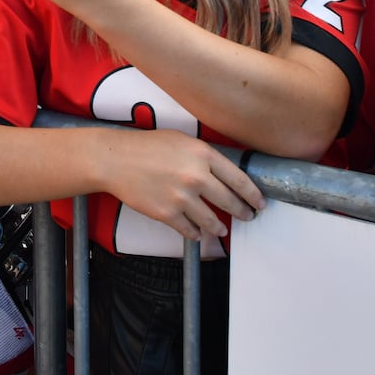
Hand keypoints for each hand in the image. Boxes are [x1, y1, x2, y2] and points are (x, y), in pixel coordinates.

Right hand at [102, 129, 264, 241]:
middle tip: (248, 216)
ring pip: (211, 220)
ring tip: (223, 229)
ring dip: (220, 227)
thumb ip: (205, 156)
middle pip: (229, 201)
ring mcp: (181, 197)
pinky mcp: (166, 213)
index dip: (253, 194)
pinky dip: (195, 233)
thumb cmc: (147, 146)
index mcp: (203, 154)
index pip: (239, 179)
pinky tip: (198, 233)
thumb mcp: (182, 141)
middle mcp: (196, 176)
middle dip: (243, 212)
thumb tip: (225, 174)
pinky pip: (189, 229)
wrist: (115, 160)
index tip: (259, 202)